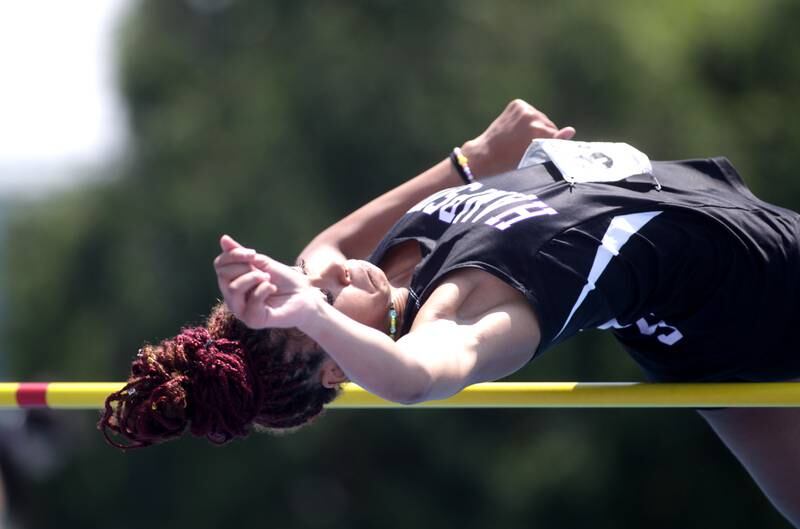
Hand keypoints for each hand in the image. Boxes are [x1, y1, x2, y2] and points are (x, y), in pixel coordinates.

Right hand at [214, 235, 323, 328]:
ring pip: (233, 288)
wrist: (306, 296)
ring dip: (253, 278)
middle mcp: (232, 298)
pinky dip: (264, 290)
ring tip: (268, 279)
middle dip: (244, 267)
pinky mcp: (253, 321)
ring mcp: (241, 311)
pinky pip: (251, 302)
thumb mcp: (262, 263)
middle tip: (264, 271)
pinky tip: (272, 289)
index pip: (219, 265)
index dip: (233, 255)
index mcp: (232, 283)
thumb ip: (242, 254)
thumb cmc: (284, 280)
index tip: (253, 252)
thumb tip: (223, 238)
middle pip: (223, 275)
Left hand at [461, 99, 575, 176]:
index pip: (555, 136)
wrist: (485, 155)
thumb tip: (571, 130)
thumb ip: (554, 142)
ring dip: (536, 127)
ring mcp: (524, 108)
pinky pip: (531, 113)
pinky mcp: (517, 104)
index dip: (550, 145)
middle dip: (543, 135)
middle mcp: (531, 116)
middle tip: (528, 148)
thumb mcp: (534, 157)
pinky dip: (528, 120)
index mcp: (537, 129)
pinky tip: (518, 130)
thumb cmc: (510, 162)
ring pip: (540, 119)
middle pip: (549, 126)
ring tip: (522, 140)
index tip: (542, 152)